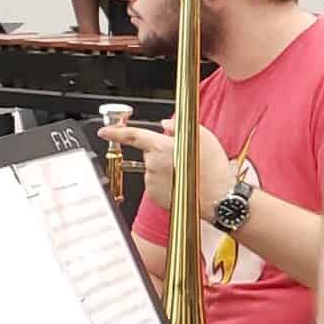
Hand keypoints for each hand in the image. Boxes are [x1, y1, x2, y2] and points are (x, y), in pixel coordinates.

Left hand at [101, 115, 232, 215]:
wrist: (218, 199)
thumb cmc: (213, 170)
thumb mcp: (203, 138)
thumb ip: (179, 127)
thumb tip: (166, 124)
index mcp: (161, 147)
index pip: (133, 135)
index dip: (116, 132)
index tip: (104, 131)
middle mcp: (153, 164)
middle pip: (150, 153)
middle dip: (162, 153)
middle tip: (183, 158)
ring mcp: (153, 182)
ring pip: (154, 170)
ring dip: (166, 169)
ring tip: (187, 174)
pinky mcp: (156, 196)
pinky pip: (157, 185)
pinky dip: (167, 183)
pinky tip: (183, 184)